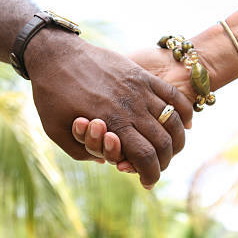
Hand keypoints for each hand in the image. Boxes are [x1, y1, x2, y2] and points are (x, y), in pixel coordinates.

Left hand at [26, 29, 192, 188]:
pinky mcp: (142, 76)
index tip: (148, 182)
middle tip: (157, 168)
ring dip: (176, 141)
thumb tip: (105, 161)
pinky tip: (185, 123)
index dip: (151, 174)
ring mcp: (139, 89)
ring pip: (173, 120)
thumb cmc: (51, 96)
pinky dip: (184, 112)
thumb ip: (82, 151)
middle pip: (163, 142)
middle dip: (164, 162)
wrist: (55, 55)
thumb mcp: (57, 132)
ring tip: (170, 149)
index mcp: (111, 123)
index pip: (144, 157)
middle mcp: (130, 107)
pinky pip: (173, 95)